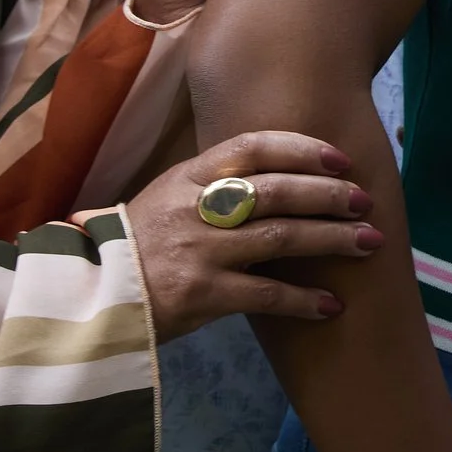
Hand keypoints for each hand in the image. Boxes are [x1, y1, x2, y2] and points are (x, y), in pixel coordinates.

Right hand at [120, 130, 380, 339]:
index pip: (252, 147)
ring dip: (332, 240)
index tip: (339, 159)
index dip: (301, 149)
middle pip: (276, 191)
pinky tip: (333, 304)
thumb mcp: (166, 198)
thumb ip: (215, 186)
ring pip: (280, 237)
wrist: (82, 301)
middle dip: (328, 194)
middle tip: (365, 201)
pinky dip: (304, 299)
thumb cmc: (135, 247)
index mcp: (186, 178)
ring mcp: (198, 251)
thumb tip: (282, 175)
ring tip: (369, 243)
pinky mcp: (200, 295)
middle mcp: (194, 209)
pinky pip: (266, 295)